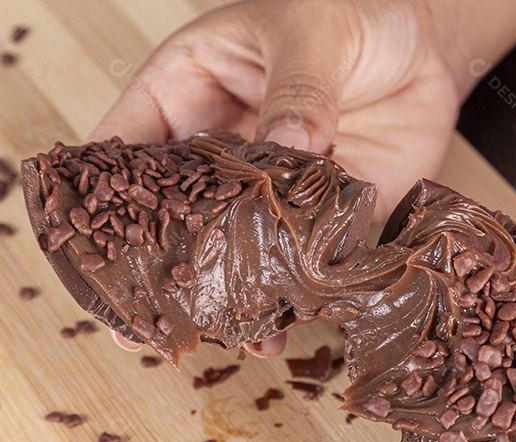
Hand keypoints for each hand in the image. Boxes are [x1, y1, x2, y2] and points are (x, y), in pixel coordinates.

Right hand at [92, 0, 459, 356]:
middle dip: (163, 272)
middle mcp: (218, 151)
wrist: (425, 42)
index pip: (124, 152)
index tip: (90, 256)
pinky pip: (298, 262)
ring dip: (229, 296)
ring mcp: (267, 190)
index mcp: (185, 92)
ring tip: (227, 335)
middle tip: (149, 323)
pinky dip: (291, 296)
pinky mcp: (320, 216)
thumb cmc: (350, 10)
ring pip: (233, 253)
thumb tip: (286, 145)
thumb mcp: (312, 30)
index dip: (101, 204)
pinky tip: (285, 325)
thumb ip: (298, 88)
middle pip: (173, 220)